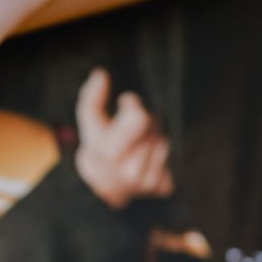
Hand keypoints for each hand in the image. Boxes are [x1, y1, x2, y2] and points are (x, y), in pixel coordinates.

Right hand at [71, 68, 173, 208]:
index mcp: (111, 152)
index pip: (140, 117)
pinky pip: (172, 161)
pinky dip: (161, 157)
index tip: (126, 103)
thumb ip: (92, 96)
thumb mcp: (89, 120)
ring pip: (164, 143)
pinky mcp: (160, 188)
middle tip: (131, 129)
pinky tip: (146, 160)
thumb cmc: (96, 145)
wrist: (100, 186)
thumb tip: (101, 73)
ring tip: (137, 145)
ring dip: (153, 138)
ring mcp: (146, 182)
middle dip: (144, 122)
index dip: (133, 105)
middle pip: (153, 127)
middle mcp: (130, 170)